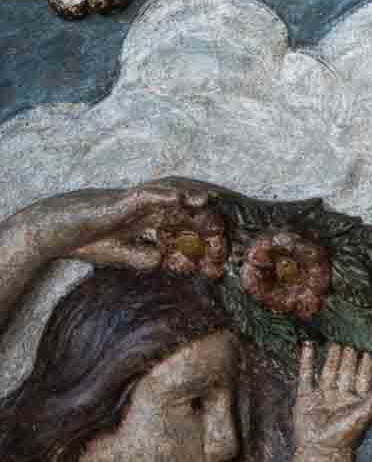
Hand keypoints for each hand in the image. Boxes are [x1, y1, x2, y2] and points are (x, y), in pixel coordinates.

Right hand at [29, 180, 213, 269]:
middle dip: (208, 224)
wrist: (58, 232)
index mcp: (157, 221)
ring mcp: (141, 202)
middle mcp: (154, 209)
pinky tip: (179, 199)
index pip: (190, 229)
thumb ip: (144, 258)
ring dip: (194, 199)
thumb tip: (162, 261)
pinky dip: (165, 195)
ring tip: (211, 203)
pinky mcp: (124, 199)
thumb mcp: (123, 256)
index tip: (216, 267)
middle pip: (190, 212)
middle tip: (222, 242)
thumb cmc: (91, 241)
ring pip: (175, 195)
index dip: (205, 245)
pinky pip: (149, 194)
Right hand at [292, 343, 371, 455]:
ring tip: (335, 344)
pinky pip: (306, 376)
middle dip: (348, 359)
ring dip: (331, 358)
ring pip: (328, 372)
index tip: (369, 351)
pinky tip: (308, 347)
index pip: (362, 377)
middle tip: (351, 343)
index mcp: (355, 399)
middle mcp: (339, 395)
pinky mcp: (305, 397)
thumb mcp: (361, 416)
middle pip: (345, 372)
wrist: (320, 450)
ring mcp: (322, 395)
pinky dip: (306, 361)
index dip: (365, 365)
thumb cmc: (344, 435)